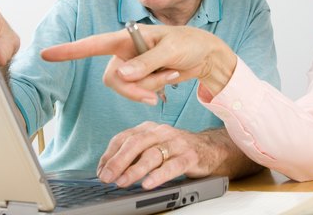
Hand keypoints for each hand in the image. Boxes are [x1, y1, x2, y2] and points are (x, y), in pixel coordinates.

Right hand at [41, 25, 236, 103]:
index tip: (46, 54)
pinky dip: (155, 90)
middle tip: (160, 85)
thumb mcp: (171, 50)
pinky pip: (138, 93)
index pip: (92, 45)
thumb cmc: (189, 43)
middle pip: (112, 79)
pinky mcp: (142, 78)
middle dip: (134, 88)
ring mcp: (133, 67)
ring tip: (171, 74)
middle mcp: (125, 52)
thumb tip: (121, 74)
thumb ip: (146, 63)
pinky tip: (171, 78)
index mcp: (127, 37)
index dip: (69, 51)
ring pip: (126, 89)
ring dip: (150, 88)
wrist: (205, 55)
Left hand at [97, 122, 240, 189]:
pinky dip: (159, 175)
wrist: (210, 148)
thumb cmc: (177, 149)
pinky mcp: (190, 156)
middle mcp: (161, 132)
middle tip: (107, 177)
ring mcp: (177, 143)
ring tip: (123, 182)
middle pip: (136, 143)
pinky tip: (148, 183)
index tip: (101, 171)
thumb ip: (134, 154)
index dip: (109, 154)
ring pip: (153, 154)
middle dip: (118, 161)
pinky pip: (173, 165)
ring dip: (135, 169)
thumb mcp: (154, 146)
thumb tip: (110, 170)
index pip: (124, 137)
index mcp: (149, 128)